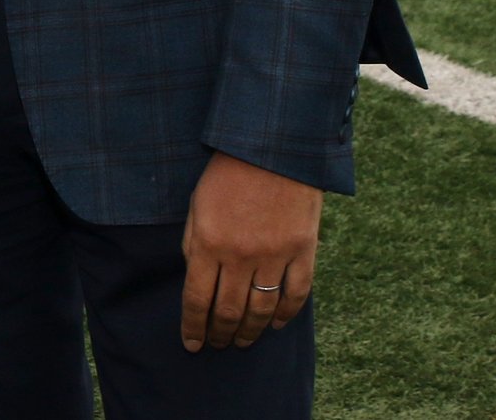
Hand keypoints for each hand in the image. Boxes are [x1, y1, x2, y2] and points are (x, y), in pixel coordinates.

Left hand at [179, 151, 321, 351]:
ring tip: (242, 343)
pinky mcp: (303, 251)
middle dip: (221, 334)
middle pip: (229, 311)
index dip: (193, 327)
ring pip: (261, 310)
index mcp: (207, 243)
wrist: (272, 148)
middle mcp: (240, 256)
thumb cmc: (226, 173)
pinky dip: (284, 315)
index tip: (192, 345)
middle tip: (218, 346)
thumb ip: (193, 244)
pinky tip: (274, 325)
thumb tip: (195, 280)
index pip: (197, 300)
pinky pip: (295, 294)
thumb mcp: (196, 205)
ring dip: (250, 332)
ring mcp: (275, 255)